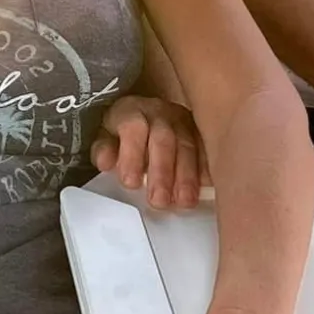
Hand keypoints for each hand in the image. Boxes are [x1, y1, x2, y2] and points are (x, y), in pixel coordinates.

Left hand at [91, 94, 205, 208]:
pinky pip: (209, 149)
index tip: (130, 183)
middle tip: (158, 201)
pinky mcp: (202, 134)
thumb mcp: (108, 138)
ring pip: (189, 146)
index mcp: (133, 112)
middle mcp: (161, 114)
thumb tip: (105, 162)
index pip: (133, 127)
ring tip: (184, 202)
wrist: (147, 116)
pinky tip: (207, 187)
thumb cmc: (124, 134)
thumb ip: (105, 149)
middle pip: (164, 139)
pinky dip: (207, 169)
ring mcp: (185, 123)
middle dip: (162, 171)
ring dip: (187, 176)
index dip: (132, 154)